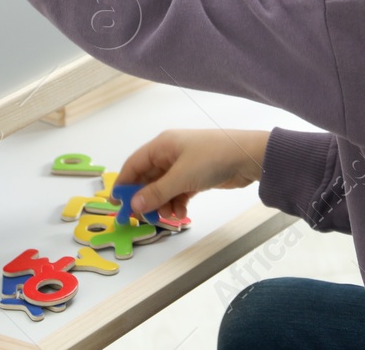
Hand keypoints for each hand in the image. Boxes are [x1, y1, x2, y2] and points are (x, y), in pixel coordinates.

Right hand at [116, 129, 270, 218]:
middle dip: (146, 199)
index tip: (117, 205)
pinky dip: (177, 203)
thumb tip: (133, 205)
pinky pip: (178, 192)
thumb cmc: (212, 159)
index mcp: (162, 146)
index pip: (134, 165)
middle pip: (148, 178)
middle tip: (143, 218)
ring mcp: (183, 165)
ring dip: (163, 204)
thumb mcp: (181, 177)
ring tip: (168, 216)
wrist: (248, 157)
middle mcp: (170, 154)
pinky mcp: (196, 176)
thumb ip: (156, 192)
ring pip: (163, 188)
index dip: (124, 184)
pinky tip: (181, 214)